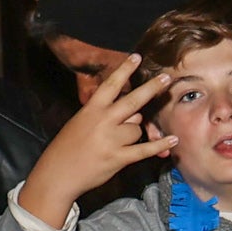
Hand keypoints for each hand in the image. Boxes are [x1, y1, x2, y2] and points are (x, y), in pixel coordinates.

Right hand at [17, 54, 175, 226]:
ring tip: (117, 143)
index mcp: (91, 109)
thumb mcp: (81, 122)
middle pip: (133, 101)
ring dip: (134, 133)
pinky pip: (144, 149)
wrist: (58, 173)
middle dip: (151, 88)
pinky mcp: (118, 157)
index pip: (110, 85)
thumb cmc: (68, 147)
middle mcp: (103, 121)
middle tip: (166, 78)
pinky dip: (160, 145)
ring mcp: (111, 139)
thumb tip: (135, 114)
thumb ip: (104, 115)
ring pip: (137, 128)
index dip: (124, 70)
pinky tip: (173, 139)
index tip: (136, 57)